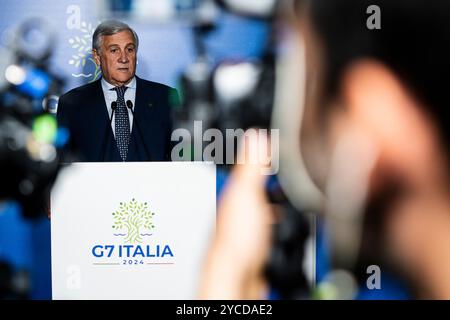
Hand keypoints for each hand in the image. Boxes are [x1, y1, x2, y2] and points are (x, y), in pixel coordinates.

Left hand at [199, 131, 273, 298]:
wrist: (236, 276)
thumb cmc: (236, 240)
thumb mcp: (247, 194)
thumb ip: (251, 166)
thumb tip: (255, 136)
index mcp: (235, 194)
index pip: (246, 169)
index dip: (260, 157)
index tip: (269, 145)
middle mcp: (237, 210)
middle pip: (252, 188)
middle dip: (266, 178)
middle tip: (277, 167)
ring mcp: (244, 228)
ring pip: (257, 206)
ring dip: (269, 198)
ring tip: (280, 193)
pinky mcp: (252, 245)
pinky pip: (263, 226)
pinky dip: (271, 219)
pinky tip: (275, 225)